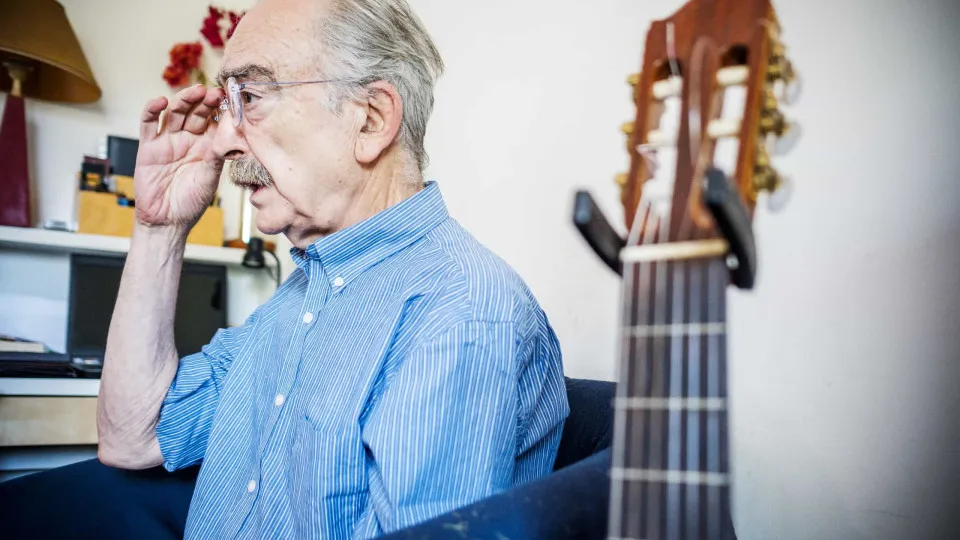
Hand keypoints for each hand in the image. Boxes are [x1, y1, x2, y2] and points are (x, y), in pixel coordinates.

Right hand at [133, 84, 223, 230]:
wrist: (167, 221)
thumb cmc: (191, 202)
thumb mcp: (209, 179)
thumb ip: (217, 157)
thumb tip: (229, 136)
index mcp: (207, 146)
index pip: (214, 121)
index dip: (221, 110)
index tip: (231, 99)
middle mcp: (188, 140)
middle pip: (195, 113)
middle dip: (204, 101)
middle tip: (214, 92)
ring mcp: (168, 141)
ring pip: (174, 113)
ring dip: (184, 100)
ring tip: (195, 92)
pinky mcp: (148, 146)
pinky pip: (148, 124)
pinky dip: (152, 110)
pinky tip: (160, 102)